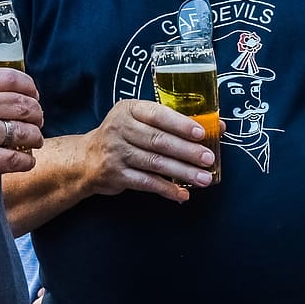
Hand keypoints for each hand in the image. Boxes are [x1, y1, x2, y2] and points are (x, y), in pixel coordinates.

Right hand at [0, 69, 42, 203]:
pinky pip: (15, 158)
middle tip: (38, 120)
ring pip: (23, 132)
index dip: (29, 86)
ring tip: (35, 141)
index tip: (34, 94)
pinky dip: (26, 161)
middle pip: (21, 104)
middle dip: (36, 113)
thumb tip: (0, 97)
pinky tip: (26, 161)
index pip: (8, 78)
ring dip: (35, 138)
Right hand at [81, 99, 221, 202]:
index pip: (158, 114)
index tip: (202, 133)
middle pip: (158, 140)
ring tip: (203, 178)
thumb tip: (216, 126)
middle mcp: (120, 128)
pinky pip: (146, 183)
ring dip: (182, 172)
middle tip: (208, 158)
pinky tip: (183, 194)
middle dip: (186, 151)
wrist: (87, 158)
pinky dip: (166, 189)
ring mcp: (116, 152)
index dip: (180, 124)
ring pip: (155, 163)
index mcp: (129, 109)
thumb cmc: (124, 134)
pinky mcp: (116, 175)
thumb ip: (171, 121)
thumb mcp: (138, 119)